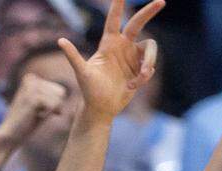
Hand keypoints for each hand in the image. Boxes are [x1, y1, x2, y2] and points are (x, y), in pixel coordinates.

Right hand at [0, 73, 67, 142]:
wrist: (10, 135)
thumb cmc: (27, 124)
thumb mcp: (43, 108)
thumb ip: (55, 100)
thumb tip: (77, 106)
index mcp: (32, 78)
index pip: (60, 91)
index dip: (54, 106)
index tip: (38, 111)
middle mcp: (31, 78)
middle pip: (61, 93)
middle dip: (53, 108)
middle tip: (36, 114)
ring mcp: (31, 86)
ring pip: (59, 100)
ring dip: (49, 112)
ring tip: (34, 115)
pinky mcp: (32, 97)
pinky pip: (55, 105)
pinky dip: (48, 115)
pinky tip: (34, 116)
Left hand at [57, 0, 163, 119]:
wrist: (102, 108)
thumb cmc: (89, 90)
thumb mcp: (82, 72)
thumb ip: (73, 56)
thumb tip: (60, 41)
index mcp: (109, 43)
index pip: (115, 19)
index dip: (119, 4)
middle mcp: (123, 46)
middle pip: (138, 23)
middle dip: (149, 11)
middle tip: (161, 0)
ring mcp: (133, 57)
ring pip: (150, 49)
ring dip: (149, 61)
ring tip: (141, 78)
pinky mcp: (140, 69)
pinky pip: (150, 67)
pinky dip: (143, 77)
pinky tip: (132, 86)